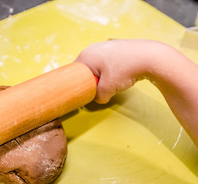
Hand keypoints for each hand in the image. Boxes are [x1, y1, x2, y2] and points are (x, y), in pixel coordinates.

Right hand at [76, 39, 197, 145]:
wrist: (150, 57)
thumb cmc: (124, 70)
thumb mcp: (107, 90)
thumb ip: (98, 96)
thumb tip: (98, 98)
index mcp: (85, 56)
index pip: (74, 74)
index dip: (79, 85)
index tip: (86, 93)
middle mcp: (92, 48)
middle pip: (86, 70)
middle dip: (92, 80)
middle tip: (100, 89)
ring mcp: (104, 45)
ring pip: (97, 66)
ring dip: (102, 75)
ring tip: (113, 82)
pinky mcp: (116, 46)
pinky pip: (107, 61)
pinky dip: (111, 69)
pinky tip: (121, 74)